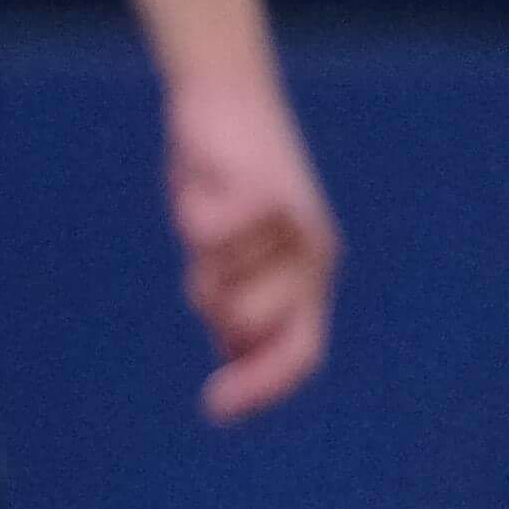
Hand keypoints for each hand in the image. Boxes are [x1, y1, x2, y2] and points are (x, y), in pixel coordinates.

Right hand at [164, 64, 338, 422]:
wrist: (226, 99)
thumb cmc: (227, 183)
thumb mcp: (237, 255)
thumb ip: (240, 304)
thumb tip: (239, 364)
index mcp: (313, 277)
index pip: (300, 354)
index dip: (263, 388)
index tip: (216, 409)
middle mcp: (315, 257)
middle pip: (244, 325)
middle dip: (212, 298)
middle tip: (209, 251)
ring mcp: (295, 227)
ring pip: (218, 284)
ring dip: (199, 255)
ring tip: (211, 211)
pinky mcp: (267, 192)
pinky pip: (207, 233)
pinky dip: (193, 208)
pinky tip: (205, 183)